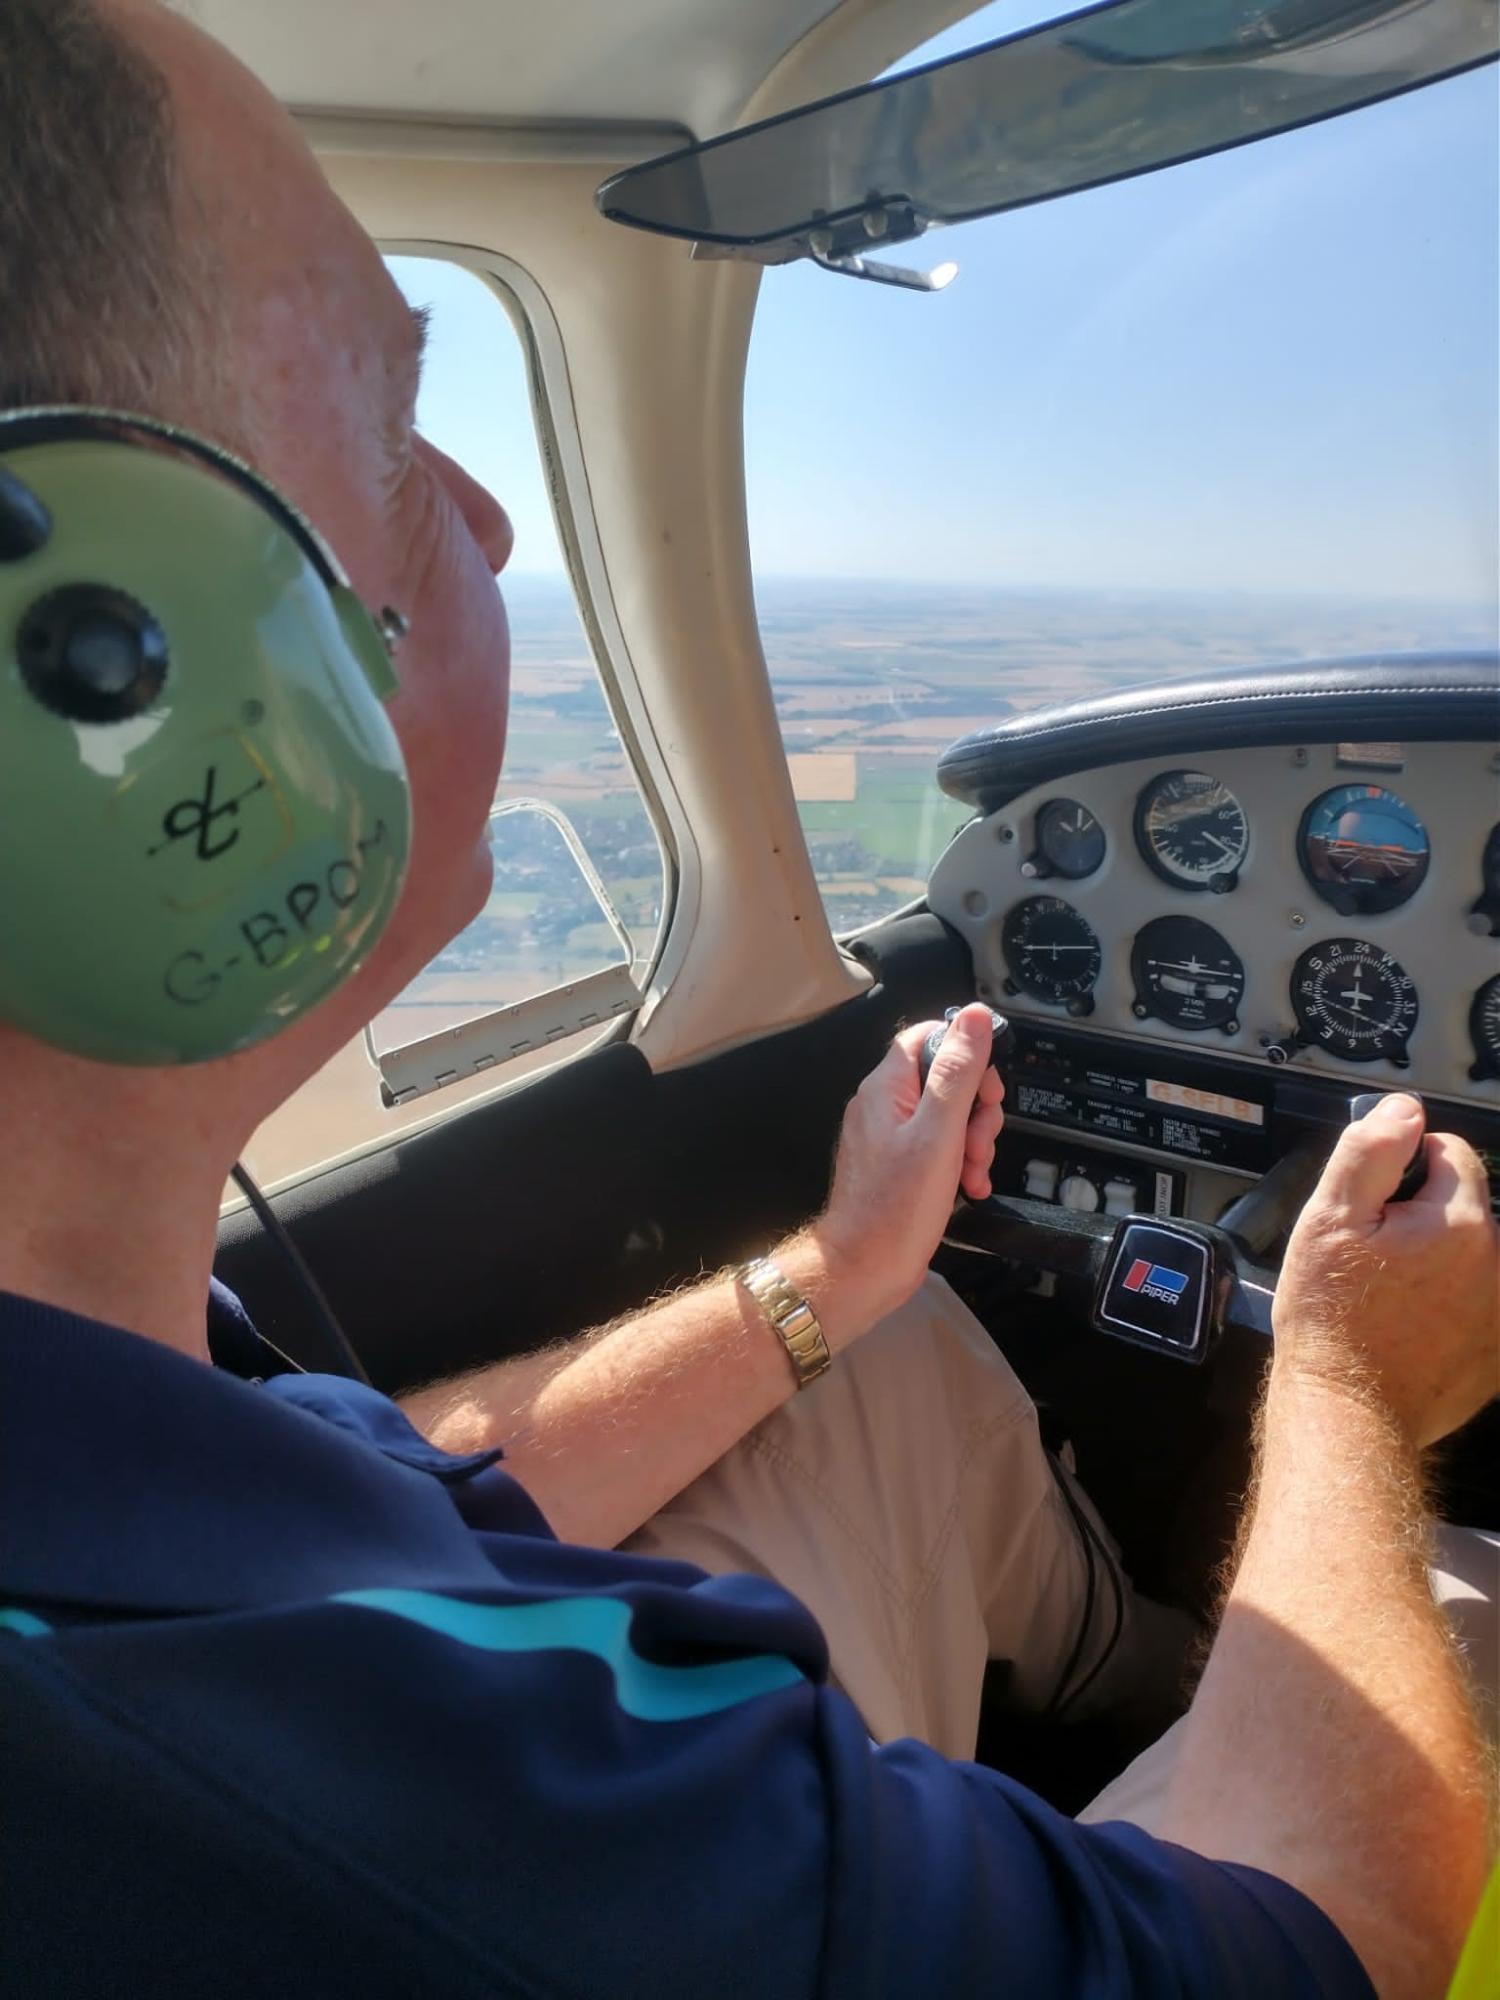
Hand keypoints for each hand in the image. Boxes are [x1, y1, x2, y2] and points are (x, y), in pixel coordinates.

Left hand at [810, 1006, 1003, 1327]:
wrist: (865, 1268)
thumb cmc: (894, 1210)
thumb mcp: (939, 1132)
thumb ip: (958, 1071)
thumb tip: (975, 1018)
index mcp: (888, 1087)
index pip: (930, 1036)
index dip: (967, 1053)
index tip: (987, 1087)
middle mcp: (884, 1105)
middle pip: (947, 1078)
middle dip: (977, 1109)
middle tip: (979, 1141)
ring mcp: (890, 1136)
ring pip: (948, 1116)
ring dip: (973, 1141)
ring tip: (971, 1172)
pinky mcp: (899, 1165)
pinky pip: (939, 1147)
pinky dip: (959, 1163)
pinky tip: (967, 1186)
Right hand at [1272, 1094, 1499, 1447]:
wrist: (1351, 1410)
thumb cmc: (1333, 1322)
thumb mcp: (1328, 1219)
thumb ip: (1370, 1151)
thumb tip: (1404, 1111)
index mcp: (1460, 1222)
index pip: (1452, 1152)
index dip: (1404, 1168)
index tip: (1373, 1204)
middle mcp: (1497, 1263)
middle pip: (1465, 1205)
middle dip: (1423, 1216)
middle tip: (1374, 1255)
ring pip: (1472, 1255)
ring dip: (1440, 1260)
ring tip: (1391, 1295)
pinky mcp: (1497, 1348)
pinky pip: (1479, 1302)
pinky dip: (1452, 1304)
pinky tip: (1411, 1324)